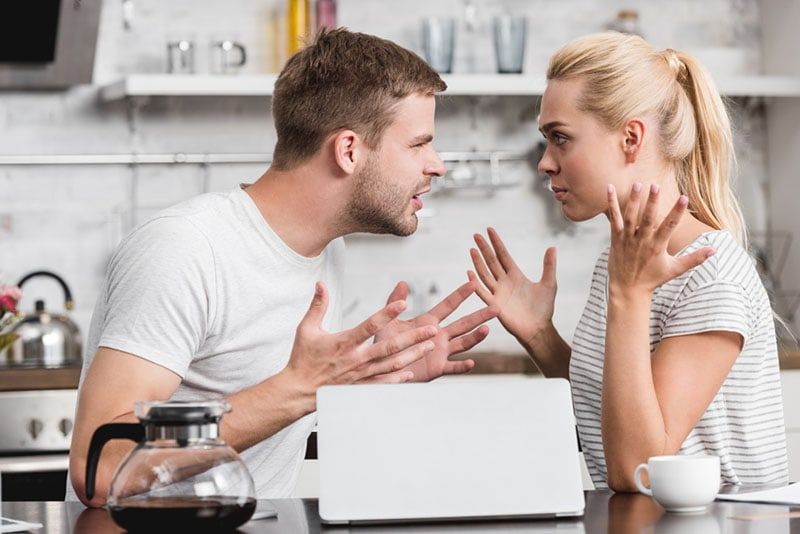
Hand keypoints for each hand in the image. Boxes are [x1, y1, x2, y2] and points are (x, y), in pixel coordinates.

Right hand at [283, 282, 437, 400]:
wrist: (298, 390)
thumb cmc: (302, 359)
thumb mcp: (306, 329)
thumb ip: (318, 305)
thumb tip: (320, 284)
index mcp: (345, 342)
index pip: (370, 325)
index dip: (387, 313)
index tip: (403, 303)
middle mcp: (356, 359)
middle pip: (390, 347)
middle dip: (413, 338)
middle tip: (432, 330)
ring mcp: (361, 375)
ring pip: (392, 365)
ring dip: (413, 355)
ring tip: (429, 346)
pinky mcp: (360, 387)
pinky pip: (383, 384)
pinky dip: (398, 379)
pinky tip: (411, 373)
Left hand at [373, 281, 497, 381]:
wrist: (381, 369)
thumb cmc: (384, 345)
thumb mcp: (388, 322)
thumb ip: (394, 302)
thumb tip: (403, 282)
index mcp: (428, 322)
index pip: (448, 305)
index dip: (460, 294)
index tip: (474, 282)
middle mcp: (438, 336)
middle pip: (463, 324)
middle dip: (480, 316)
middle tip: (497, 307)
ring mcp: (440, 352)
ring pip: (463, 343)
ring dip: (475, 337)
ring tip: (487, 329)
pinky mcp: (437, 368)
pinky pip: (452, 367)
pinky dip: (462, 366)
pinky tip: (472, 362)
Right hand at [468, 227, 556, 344]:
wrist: (538, 329)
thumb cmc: (543, 308)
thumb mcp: (549, 284)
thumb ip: (549, 266)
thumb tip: (552, 247)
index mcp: (515, 275)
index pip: (503, 255)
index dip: (497, 243)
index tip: (489, 230)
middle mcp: (504, 282)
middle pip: (491, 261)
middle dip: (484, 248)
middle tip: (476, 235)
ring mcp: (498, 293)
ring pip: (485, 274)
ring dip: (478, 262)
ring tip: (472, 249)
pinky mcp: (494, 305)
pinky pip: (483, 292)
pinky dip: (475, 283)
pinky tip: (469, 273)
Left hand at [606, 183, 714, 295]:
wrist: (628, 289)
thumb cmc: (653, 279)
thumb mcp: (675, 269)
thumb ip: (695, 258)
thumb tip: (715, 250)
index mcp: (657, 247)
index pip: (669, 226)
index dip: (677, 212)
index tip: (684, 197)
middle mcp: (642, 241)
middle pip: (647, 219)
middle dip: (652, 203)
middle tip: (656, 185)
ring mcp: (627, 239)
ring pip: (630, 217)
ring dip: (633, 200)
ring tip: (637, 184)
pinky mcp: (615, 238)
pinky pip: (613, 219)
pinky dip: (611, 204)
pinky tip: (610, 187)